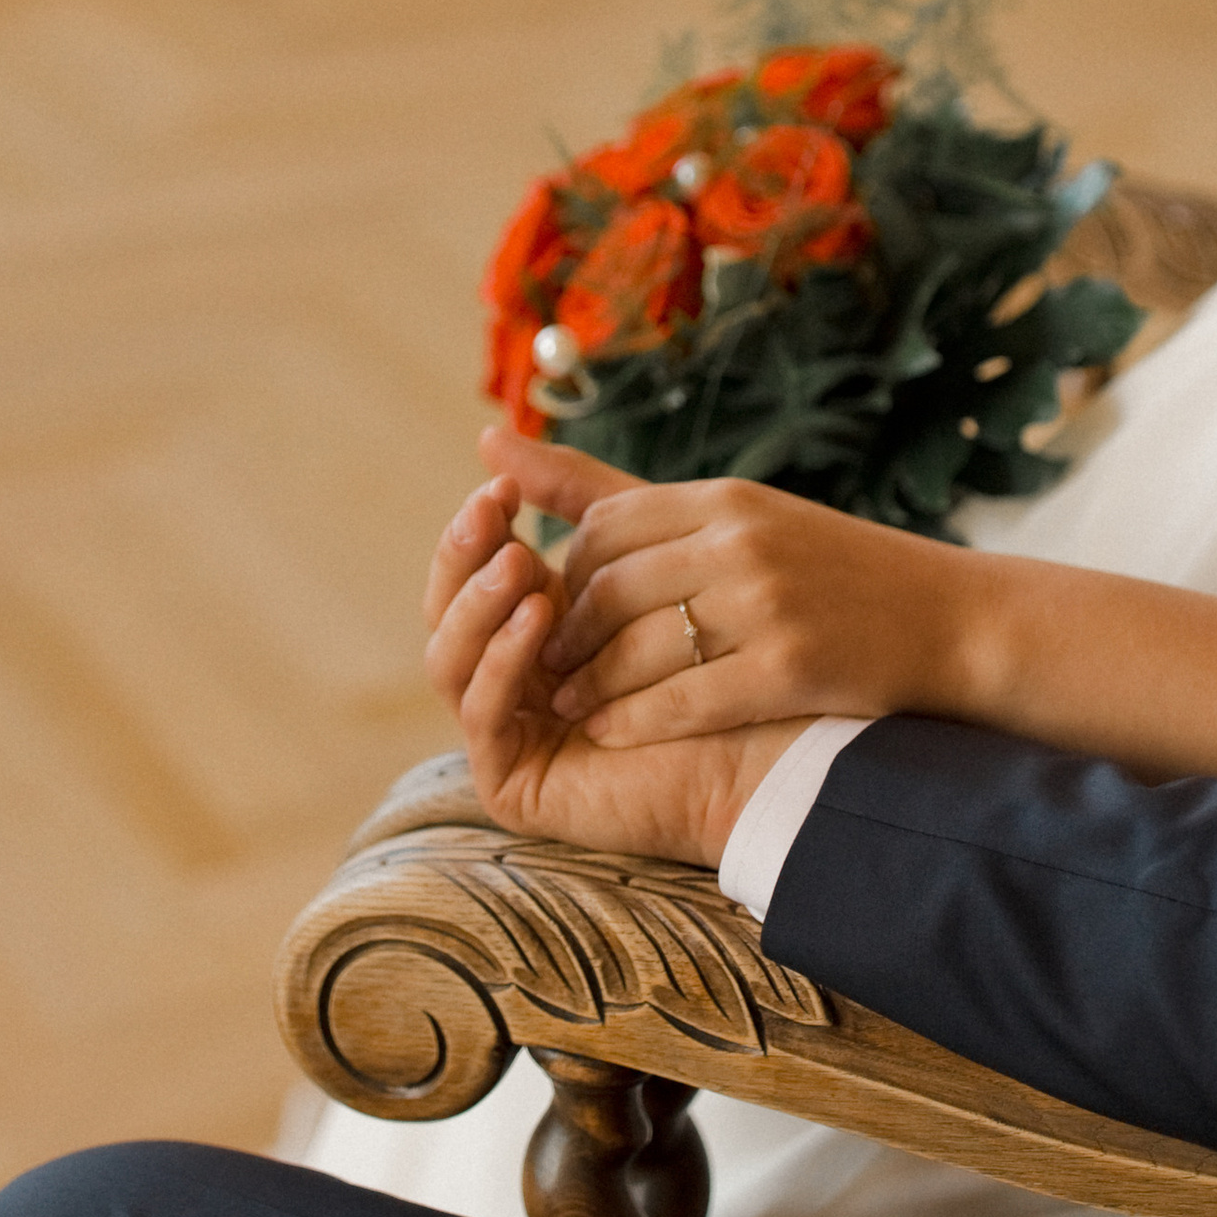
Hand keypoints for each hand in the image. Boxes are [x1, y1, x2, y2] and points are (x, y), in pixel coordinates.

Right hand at [426, 477, 800, 866]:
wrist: (772, 738)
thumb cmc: (720, 646)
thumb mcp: (645, 552)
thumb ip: (574, 497)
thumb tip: (487, 434)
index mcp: (528, 625)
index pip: (470, 570)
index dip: (478, 527)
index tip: (504, 486)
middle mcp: (507, 679)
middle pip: (444, 613)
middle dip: (464, 560)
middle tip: (495, 518)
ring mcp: (506, 732)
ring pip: (447, 661)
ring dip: (478, 606)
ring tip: (520, 564)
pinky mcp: (512, 782)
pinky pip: (480, 716)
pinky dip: (500, 663)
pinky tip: (539, 623)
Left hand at [477, 428, 978, 744]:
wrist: (952, 622)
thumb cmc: (832, 574)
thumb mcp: (738, 518)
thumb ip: (616, 494)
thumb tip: (490, 441)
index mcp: (727, 499)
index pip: (605, 526)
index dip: (563, 574)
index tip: (549, 609)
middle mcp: (742, 541)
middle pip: (609, 588)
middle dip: (564, 635)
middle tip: (542, 669)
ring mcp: (768, 603)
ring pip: (636, 648)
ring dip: (588, 686)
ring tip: (566, 708)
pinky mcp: (792, 666)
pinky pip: (684, 699)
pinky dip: (635, 721)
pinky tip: (612, 736)